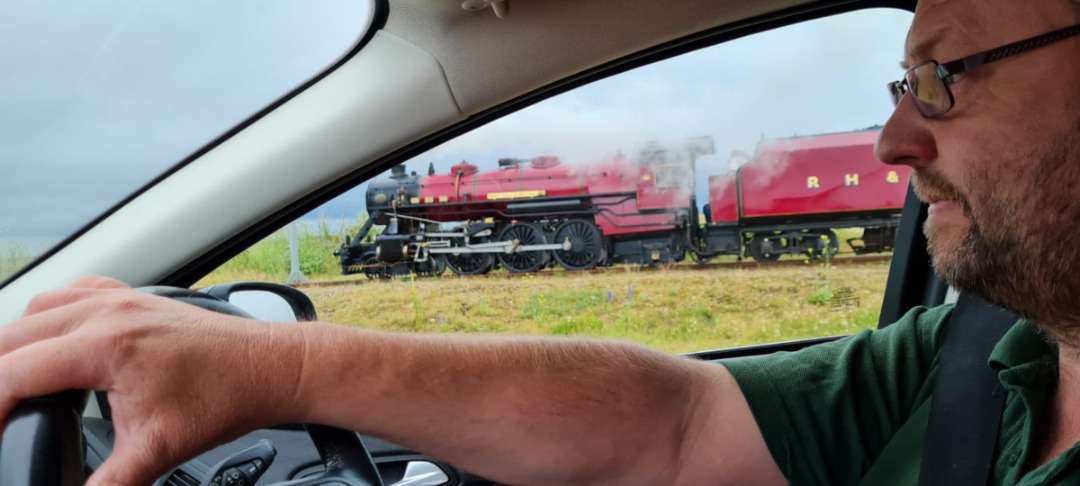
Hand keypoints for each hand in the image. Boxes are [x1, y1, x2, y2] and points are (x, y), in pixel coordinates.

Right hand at [0, 276, 309, 485]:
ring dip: (16, 346)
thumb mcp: (158, 450)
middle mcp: (106, 311)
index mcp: (106, 345)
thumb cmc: (225, 396)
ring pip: (36, 311)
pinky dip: (48, 318)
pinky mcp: (132, 296)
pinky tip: (51, 344)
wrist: (269, 366)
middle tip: (3, 418)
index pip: (13, 373)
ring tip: (17, 388)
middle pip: (12, 338)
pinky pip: (71, 293)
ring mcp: (119, 298)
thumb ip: (110, 482)